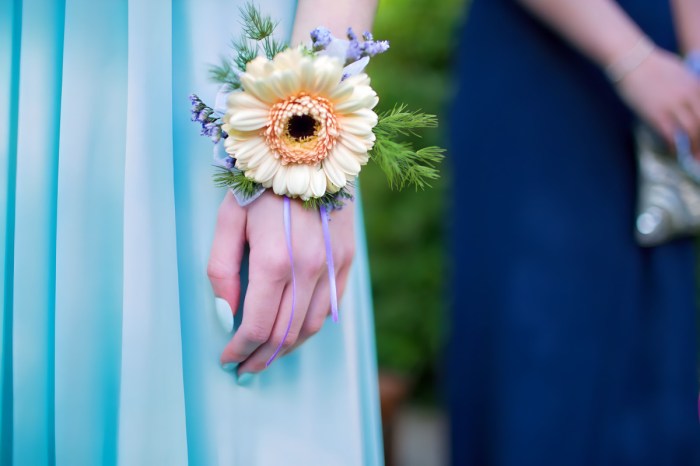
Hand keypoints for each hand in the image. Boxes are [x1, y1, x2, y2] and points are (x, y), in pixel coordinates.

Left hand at [207, 190, 355, 376]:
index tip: (227, 359)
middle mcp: (308, 269)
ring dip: (287, 348)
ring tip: (267, 355)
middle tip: (244, 367)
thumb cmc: (261, 184)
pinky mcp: (347, 259)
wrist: (308, 150)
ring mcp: (333, 266)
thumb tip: (226, 314)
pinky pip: (331, 307)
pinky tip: (295, 331)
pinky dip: (311, 327)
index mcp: (273, 262)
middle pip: (284, 334)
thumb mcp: (228, 220)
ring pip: (311, 327)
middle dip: (260, 357)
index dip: (239, 350)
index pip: (256, 326)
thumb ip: (222, 271)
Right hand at [615, 48, 699, 154]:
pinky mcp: (657, 114)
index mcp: (696, 85)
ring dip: (695, 148)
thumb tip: (689, 101)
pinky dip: (676, 147)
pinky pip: (672, 135)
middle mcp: (689, 96)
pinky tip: (675, 153)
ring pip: (692, 131)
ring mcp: (674, 106)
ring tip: (694, 158)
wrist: (631, 60)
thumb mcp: (679, 72)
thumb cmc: (651, 64)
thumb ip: (688, 86)